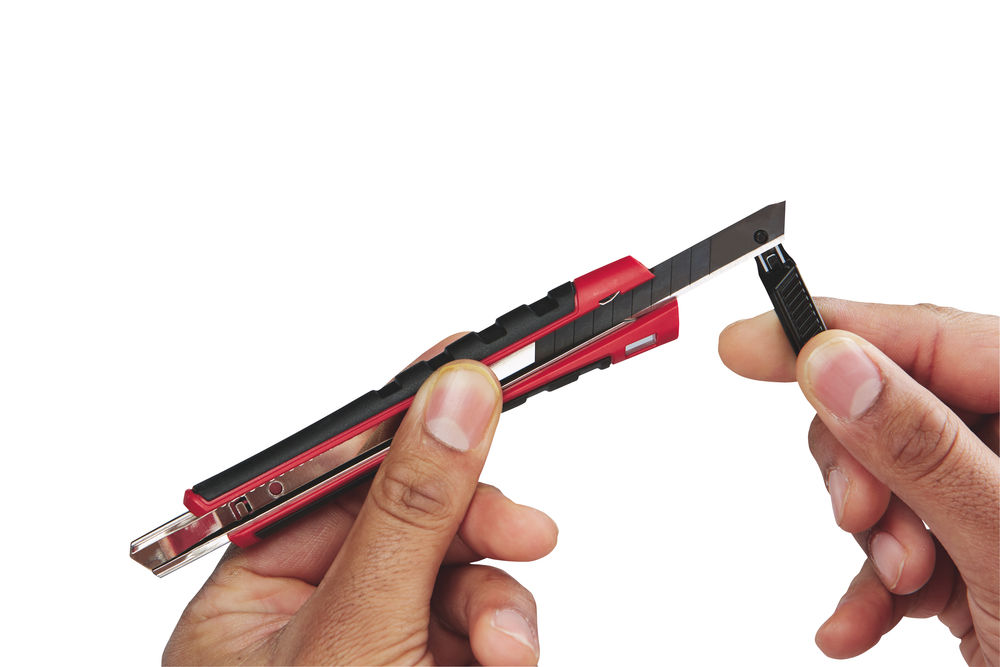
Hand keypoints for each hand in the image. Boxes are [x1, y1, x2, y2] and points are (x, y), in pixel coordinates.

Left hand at [164, 341, 557, 665]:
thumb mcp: (355, 632)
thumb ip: (409, 516)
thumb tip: (454, 402)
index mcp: (255, 592)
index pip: (335, 470)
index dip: (404, 414)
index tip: (465, 361)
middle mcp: (314, 610)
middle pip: (415, 517)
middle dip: (476, 531)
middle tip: (525, 532)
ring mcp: (376, 640)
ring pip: (461, 574)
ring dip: (499, 604)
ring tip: (504, 650)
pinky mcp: (429, 665)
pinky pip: (481, 623)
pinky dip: (504, 638)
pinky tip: (502, 662)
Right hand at [719, 298, 998, 665]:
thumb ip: (920, 446)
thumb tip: (837, 365)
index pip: (928, 337)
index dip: (828, 332)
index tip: (747, 345)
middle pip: (890, 406)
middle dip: (861, 470)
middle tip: (859, 518)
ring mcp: (991, 494)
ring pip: (880, 477)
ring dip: (871, 540)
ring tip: (901, 587)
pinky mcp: (969, 544)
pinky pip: (892, 540)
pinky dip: (869, 586)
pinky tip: (862, 621)